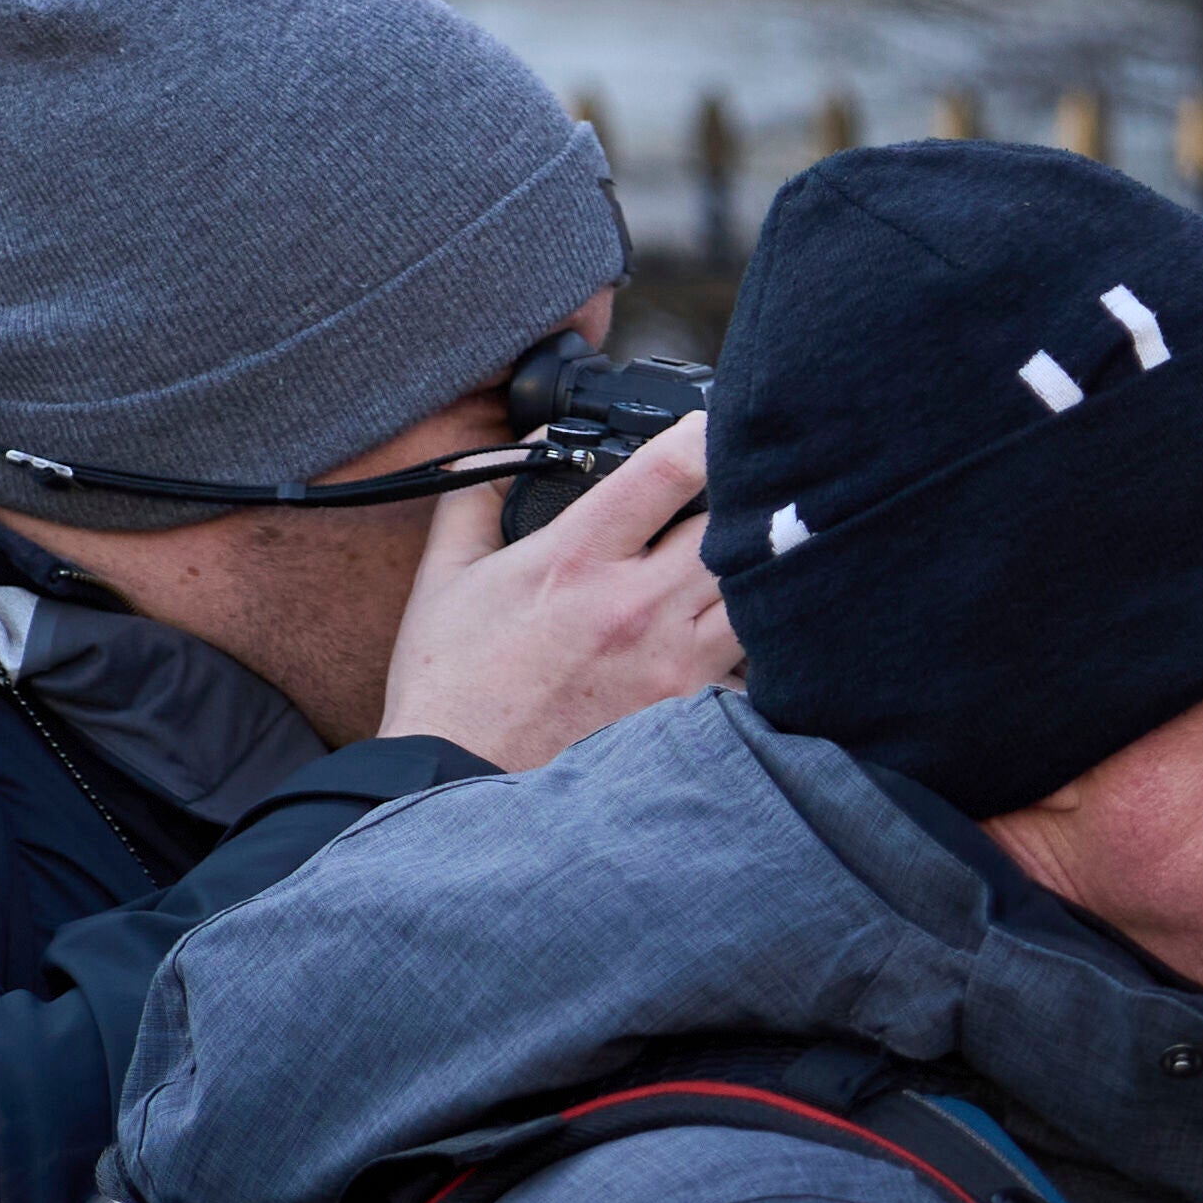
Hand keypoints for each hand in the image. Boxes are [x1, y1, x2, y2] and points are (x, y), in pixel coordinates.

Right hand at [375, 414, 738, 771]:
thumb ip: (476, 498)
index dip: (704, 433)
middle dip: (739, 503)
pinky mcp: (688, 711)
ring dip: (751, 569)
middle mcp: (636, 606)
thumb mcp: (447, 575)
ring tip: (737, 560)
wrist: (460, 778)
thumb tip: (499, 450)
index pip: (669, 471)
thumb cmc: (453, 679)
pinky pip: (751, 663)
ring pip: (755, 592)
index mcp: (577, 558)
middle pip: (733, 528)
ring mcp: (672, 662)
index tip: (712, 424)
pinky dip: (751, 638)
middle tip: (736, 495)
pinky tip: (734, 629)